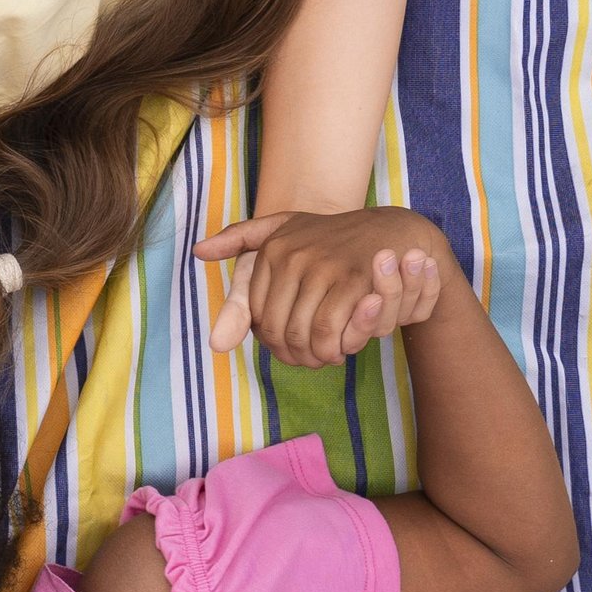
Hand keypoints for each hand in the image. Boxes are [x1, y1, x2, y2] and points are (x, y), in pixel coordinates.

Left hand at [196, 208, 446, 366]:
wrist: (392, 230)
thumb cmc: (330, 238)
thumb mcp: (283, 231)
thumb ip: (240, 244)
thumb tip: (198, 253)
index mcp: (271, 247)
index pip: (254, 314)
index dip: (268, 339)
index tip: (286, 346)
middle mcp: (292, 255)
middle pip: (275, 328)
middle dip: (290, 353)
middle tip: (306, 360)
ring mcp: (323, 267)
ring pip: (301, 333)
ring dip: (311, 355)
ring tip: (322, 357)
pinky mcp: (353, 281)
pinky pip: (329, 331)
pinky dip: (331, 349)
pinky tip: (340, 349)